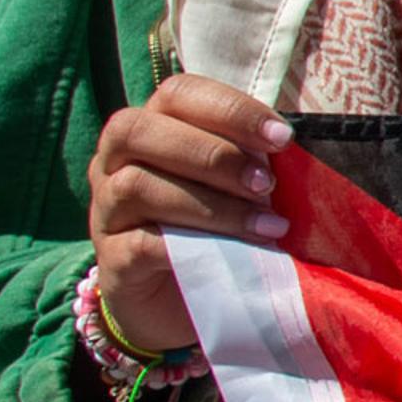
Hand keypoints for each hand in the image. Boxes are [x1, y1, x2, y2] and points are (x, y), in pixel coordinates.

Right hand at [86, 77, 294, 352]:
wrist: (188, 307)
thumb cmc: (221, 232)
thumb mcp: (240, 190)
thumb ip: (255, 161)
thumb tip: (297, 144)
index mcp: (150, 130)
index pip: (177, 94)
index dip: (229, 109)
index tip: (282, 137)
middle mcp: (114, 163)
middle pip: (138, 131)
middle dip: (212, 153)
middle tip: (267, 184)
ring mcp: (104, 213)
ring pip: (136, 186)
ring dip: (210, 203)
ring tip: (268, 225)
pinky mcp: (110, 263)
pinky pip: (140, 244)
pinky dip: (190, 245)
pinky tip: (234, 254)